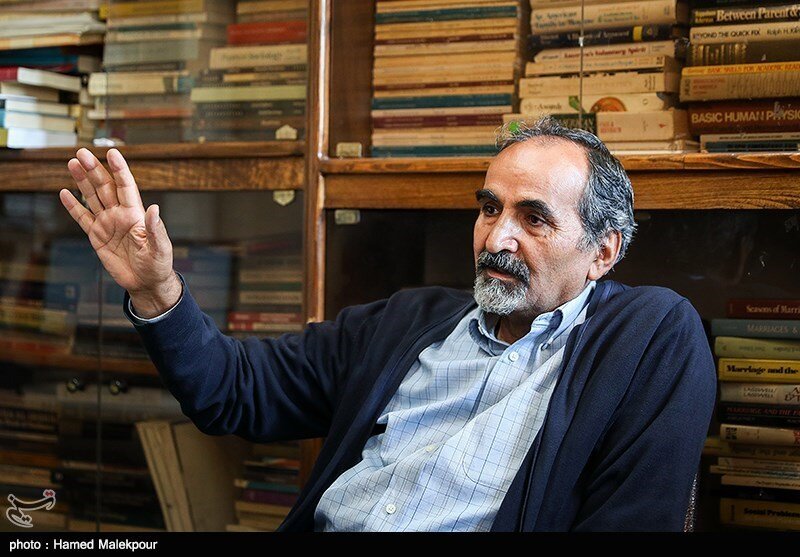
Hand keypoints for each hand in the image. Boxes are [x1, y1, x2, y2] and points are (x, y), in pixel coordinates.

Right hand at [59, 148, 181, 316]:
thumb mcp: (160, 248)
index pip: (126, 187)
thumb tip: (154, 209)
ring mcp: (107, 224)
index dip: (119, 170)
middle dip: (94, 169)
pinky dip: (73, 206)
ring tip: (72, 163)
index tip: (112, 153)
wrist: (146, 282)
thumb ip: (155, 229)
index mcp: (136, 214)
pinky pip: (82, 218)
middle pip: (105, 187)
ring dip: (82, 181)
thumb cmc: (158, 264)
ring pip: (92, 197)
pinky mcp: (97, 236)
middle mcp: (120, 215)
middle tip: (81, 152)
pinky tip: (64, 193)